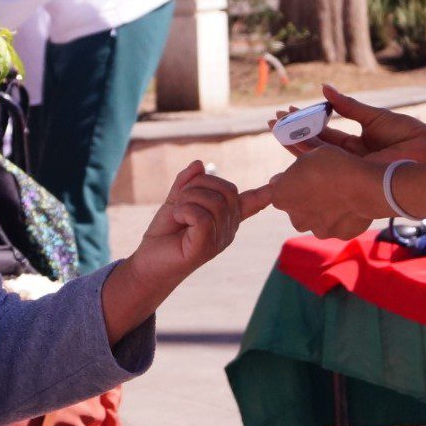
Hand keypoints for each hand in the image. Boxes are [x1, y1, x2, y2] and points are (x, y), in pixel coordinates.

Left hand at [134, 161, 272, 279]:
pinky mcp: (206, 247)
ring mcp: (220, 239)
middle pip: (226, 189)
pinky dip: (184, 210)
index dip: (265, 193)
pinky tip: (178, 220)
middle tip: (181, 201)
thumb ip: (188, 182)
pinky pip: (201, 216)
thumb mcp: (176, 200)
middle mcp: (228, 228)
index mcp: (226, 216)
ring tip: (178, 213)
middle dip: (198, 185)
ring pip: (213, 201)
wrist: (148, 262)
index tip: (278, 185)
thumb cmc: (165, 233)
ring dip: (187, 199)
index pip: (250, 202)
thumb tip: (200, 163)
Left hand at [269, 145, 387, 240]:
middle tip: (322, 184)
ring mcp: (318, 230)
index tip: (297, 179)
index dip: (285, 186)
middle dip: (305, 199)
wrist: (365, 185)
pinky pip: (338, 224)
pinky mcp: (339, 235)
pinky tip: (352, 203)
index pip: (274, 194)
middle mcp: (296, 218)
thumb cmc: (333, 165)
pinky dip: (343, 216)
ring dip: (324, 210)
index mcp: (281, 197)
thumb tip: (277, 181)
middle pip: (297, 209)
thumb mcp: (307, 157)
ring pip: (317, 219)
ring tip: (340, 193)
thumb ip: (291, 172)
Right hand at [271, 84, 425, 163]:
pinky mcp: (352, 175)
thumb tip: (325, 89)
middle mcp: (349, 158)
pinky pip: (327, 164)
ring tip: (276, 128)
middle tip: (273, 121)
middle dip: (293, 133)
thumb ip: (348, 106)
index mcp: (357, 144)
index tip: (287, 112)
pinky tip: (293, 145)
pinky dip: (309, 155)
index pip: (325, 134)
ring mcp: (349, 168)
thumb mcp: (373, 117)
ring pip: (316, 156)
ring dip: (294, 142)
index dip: (306, 123)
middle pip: (315, 145)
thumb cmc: (409, 134)